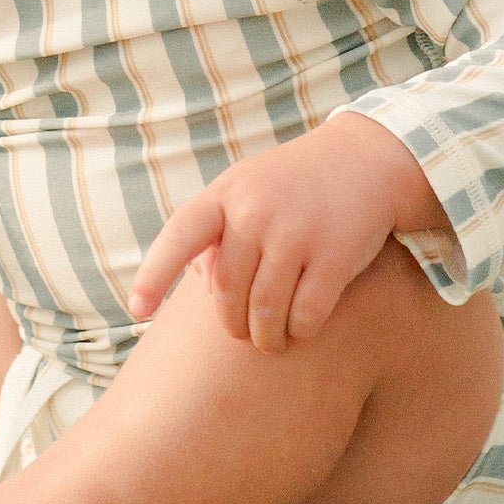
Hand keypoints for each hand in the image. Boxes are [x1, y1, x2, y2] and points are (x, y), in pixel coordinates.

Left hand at [127, 113, 447, 353]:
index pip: (178, 238)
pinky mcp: (335, 255)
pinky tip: (302, 331)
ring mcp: (296, 233)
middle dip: (232, 322)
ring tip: (269, 343)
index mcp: (225, 195)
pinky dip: (301, 332)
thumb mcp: (245, 191)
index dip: (153, 276)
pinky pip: (306, 315)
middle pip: (227, 292)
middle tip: (241, 333)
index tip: (136, 311)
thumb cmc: (293, 185)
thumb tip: (195, 283)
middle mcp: (255, 212)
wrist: (367, 159)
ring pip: (265, 312)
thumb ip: (216, 232)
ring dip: (266, 338)